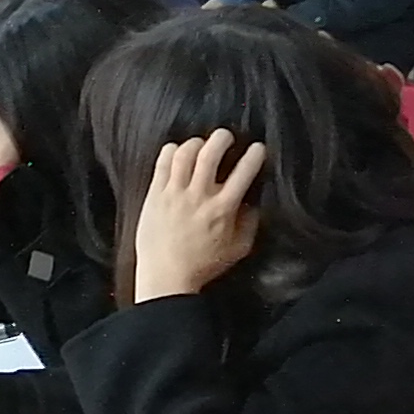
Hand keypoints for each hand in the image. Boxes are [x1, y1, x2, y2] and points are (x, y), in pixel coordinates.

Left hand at [131, 130, 267, 299]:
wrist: (166, 276)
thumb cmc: (203, 265)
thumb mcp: (238, 248)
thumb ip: (250, 223)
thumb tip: (254, 201)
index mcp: (223, 209)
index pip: (244, 172)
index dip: (254, 155)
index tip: (258, 148)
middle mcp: (199, 197)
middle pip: (211, 154)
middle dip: (222, 138)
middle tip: (226, 136)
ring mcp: (174, 194)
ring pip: (185, 154)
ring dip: (196, 142)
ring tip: (202, 143)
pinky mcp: (155, 195)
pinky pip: (162, 163)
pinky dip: (171, 151)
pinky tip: (178, 151)